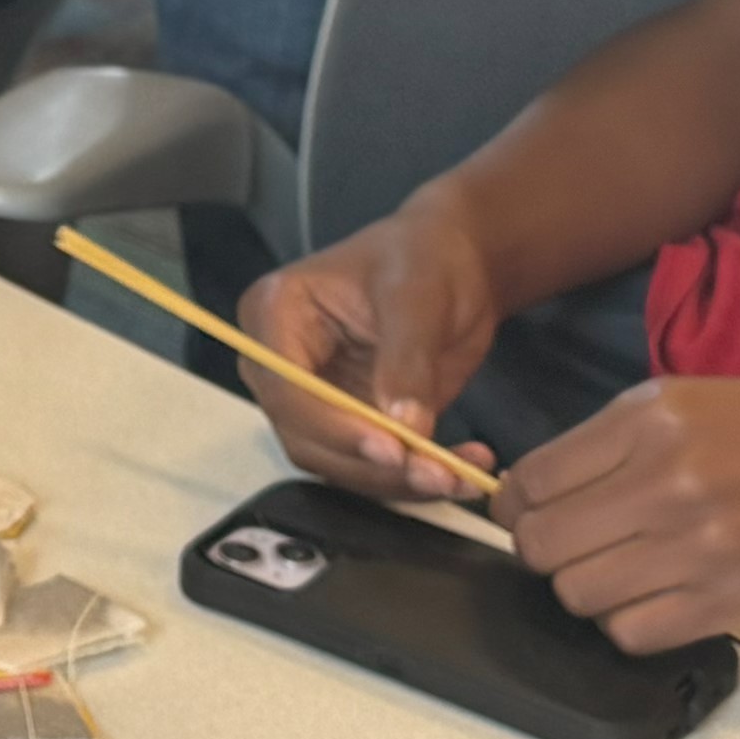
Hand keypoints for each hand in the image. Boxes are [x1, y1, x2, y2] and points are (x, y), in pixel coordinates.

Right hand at [237, 198, 506, 504]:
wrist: (455, 265)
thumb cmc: (424, 257)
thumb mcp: (417, 296)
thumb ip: (406, 361)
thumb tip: (405, 429)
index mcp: (275, 313)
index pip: (286, 387)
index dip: (333, 426)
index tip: (392, 449)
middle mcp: (281, 364)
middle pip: (306, 436)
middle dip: (372, 464)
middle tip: (438, 473)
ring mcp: (314, 399)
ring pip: (338, 463)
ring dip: (398, 481)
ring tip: (461, 475)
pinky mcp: (350, 424)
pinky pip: (372, 467)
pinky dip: (416, 479)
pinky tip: (465, 470)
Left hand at [499, 369, 739, 656]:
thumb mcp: (713, 396)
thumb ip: (632, 437)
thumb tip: (563, 481)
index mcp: (651, 415)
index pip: (531, 480)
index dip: (523, 507)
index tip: (542, 516)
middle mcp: (664, 476)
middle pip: (542, 544)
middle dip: (551, 555)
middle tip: (589, 553)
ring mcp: (700, 542)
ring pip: (580, 596)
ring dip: (595, 595)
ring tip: (636, 579)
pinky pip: (637, 634)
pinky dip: (639, 627)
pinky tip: (670, 605)